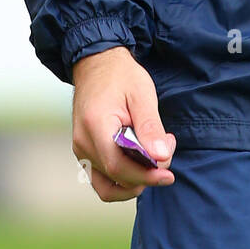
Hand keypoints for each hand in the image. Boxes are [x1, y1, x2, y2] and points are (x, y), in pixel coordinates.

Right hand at [71, 46, 175, 201]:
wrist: (97, 64)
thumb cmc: (121, 76)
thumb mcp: (141, 94)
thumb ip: (150, 127)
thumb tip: (162, 157)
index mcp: (95, 127)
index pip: (118, 167)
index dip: (145, 176)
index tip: (168, 175)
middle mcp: (83, 143)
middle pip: (115, 177)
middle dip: (146, 174)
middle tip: (167, 148)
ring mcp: (81, 149)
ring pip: (107, 184)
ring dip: (134, 179)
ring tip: (154, 156)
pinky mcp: (84, 151)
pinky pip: (102, 177)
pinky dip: (123, 176)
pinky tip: (141, 159)